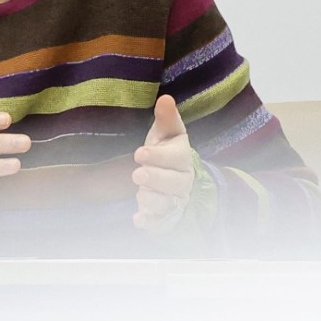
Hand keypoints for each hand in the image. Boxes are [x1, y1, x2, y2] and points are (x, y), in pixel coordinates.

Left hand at [132, 94, 193, 231]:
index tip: (140, 153)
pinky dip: (149, 221)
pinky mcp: (163, 216)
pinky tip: (139, 219)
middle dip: (156, 179)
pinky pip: (158, 222)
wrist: (170, 181)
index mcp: (182, 157)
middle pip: (175, 183)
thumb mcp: (165, 134)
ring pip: (167, 203)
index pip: (178, 156)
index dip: (160, 156)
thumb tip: (165, 98)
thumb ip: (166, 119)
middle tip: (137, 174)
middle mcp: (182, 180)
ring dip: (152, 199)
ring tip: (140, 192)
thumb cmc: (165, 153)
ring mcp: (174, 200)